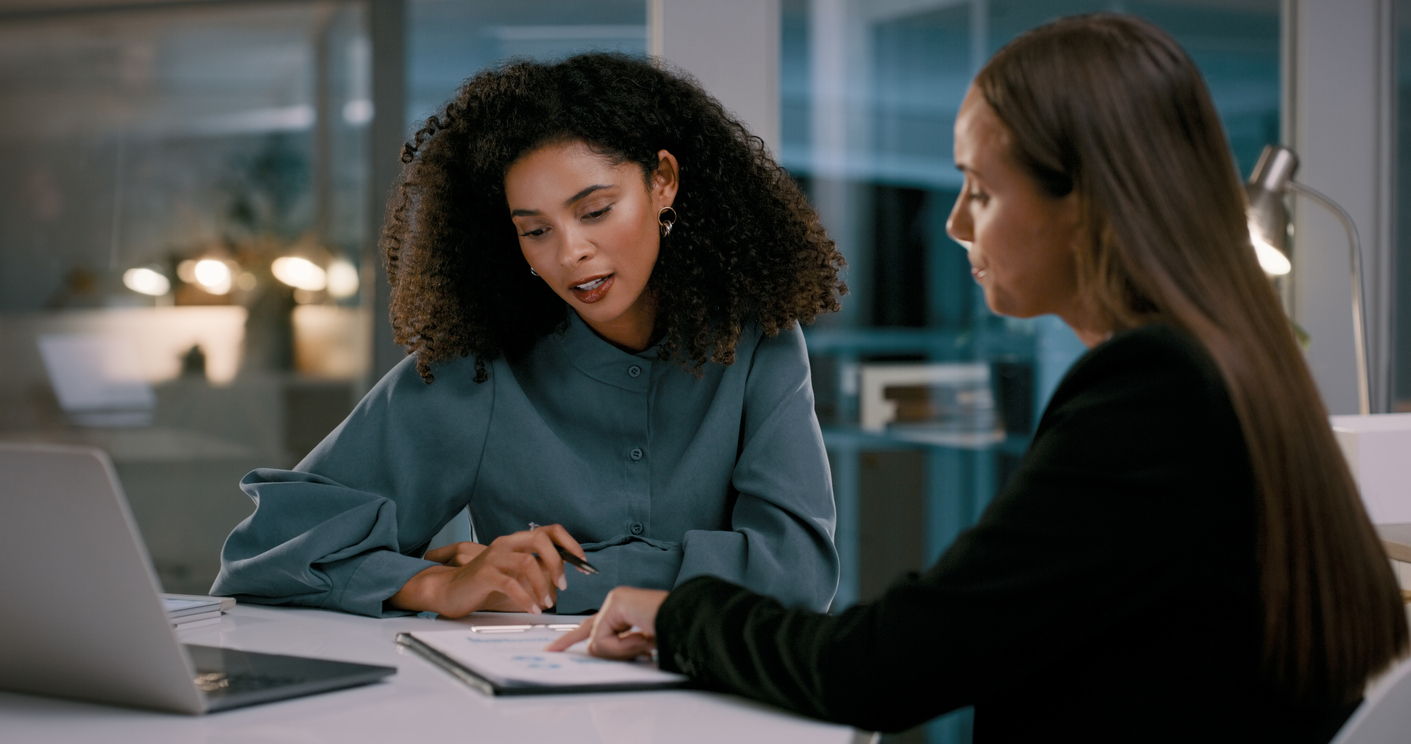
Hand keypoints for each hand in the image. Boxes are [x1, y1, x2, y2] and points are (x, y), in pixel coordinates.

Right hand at [389, 524, 586, 617]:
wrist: (448, 591)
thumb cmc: (483, 584)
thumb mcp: (513, 575)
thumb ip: (535, 573)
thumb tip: (561, 581)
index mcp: (515, 541)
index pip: (550, 530)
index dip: (570, 544)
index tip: (582, 563)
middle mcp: (505, 543)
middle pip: (541, 540)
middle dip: (558, 562)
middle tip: (563, 584)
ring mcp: (493, 557)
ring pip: (527, 562)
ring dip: (543, 584)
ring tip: (547, 603)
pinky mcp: (484, 575)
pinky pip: (511, 584)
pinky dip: (526, 598)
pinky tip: (533, 609)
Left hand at [545, 587, 668, 659]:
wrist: (689, 623)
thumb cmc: (672, 635)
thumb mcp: (638, 646)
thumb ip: (616, 647)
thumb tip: (594, 650)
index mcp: (624, 611)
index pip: (592, 626)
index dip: (570, 638)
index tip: (553, 648)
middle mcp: (617, 601)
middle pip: (589, 632)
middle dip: (578, 644)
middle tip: (568, 650)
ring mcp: (616, 600)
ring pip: (596, 641)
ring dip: (621, 652)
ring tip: (646, 644)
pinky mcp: (616, 603)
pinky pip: (603, 639)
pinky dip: (622, 648)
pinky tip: (644, 638)